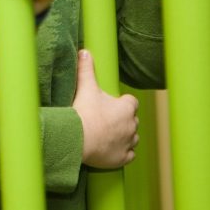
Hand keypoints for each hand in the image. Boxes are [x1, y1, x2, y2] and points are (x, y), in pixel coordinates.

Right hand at [72, 49, 139, 168]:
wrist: (77, 139)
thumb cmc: (84, 113)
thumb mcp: (85, 87)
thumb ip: (86, 69)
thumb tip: (84, 51)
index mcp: (127, 108)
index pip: (132, 102)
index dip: (122, 103)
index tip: (110, 105)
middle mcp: (132, 126)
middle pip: (132, 120)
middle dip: (122, 120)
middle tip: (104, 119)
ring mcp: (128, 143)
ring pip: (132, 138)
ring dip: (124, 136)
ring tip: (107, 134)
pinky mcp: (123, 158)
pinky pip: (129, 155)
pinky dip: (122, 152)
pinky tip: (112, 149)